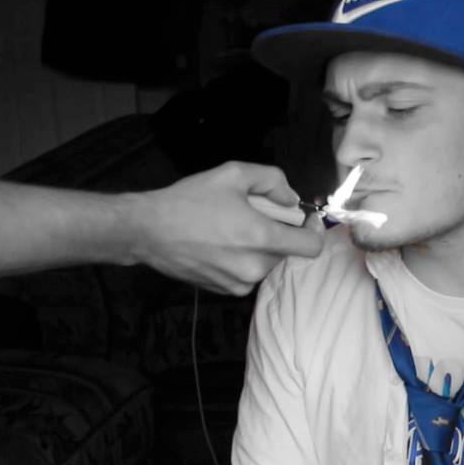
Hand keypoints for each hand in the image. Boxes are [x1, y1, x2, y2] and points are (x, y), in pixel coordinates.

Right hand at [126, 162, 323, 294]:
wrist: (148, 230)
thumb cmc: (189, 201)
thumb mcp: (233, 174)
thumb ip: (272, 181)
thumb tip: (292, 198)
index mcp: (261, 238)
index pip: (311, 247)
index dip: (314, 230)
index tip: (306, 218)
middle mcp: (254, 267)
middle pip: (286, 251)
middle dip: (278, 231)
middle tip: (255, 213)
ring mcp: (240, 282)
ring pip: (267, 262)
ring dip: (260, 245)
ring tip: (232, 227)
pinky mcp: (225, 290)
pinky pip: (248, 273)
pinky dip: (243, 258)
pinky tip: (220, 243)